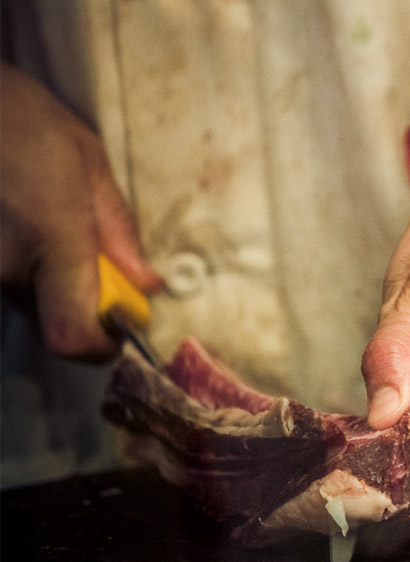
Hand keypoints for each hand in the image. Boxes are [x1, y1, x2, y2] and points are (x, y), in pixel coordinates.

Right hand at [0, 64, 160, 359]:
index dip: (101, 344)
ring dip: (55, 286)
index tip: (124, 321)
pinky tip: (30, 228)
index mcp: (52, 241)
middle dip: (86, 306)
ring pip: (29, 305)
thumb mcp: (90, 163)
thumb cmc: (23, 119)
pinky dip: (27, 270)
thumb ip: (119, 231)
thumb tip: (147, 283)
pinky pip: (7, 284)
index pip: (73, 338)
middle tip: (99, 261)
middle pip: (54, 325)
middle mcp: (8, 266)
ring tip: (55, 229)